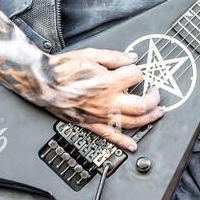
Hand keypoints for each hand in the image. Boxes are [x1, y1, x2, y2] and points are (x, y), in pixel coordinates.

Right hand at [40, 47, 161, 150]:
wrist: (43, 83)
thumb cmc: (63, 69)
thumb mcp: (90, 55)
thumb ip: (114, 57)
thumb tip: (131, 58)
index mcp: (107, 82)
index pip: (135, 76)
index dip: (139, 72)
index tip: (137, 70)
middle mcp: (106, 101)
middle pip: (141, 105)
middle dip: (153, 99)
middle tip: (156, 93)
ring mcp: (100, 115)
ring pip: (132, 122)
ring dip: (148, 119)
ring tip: (156, 113)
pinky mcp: (91, 124)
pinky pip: (110, 136)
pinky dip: (123, 142)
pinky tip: (132, 145)